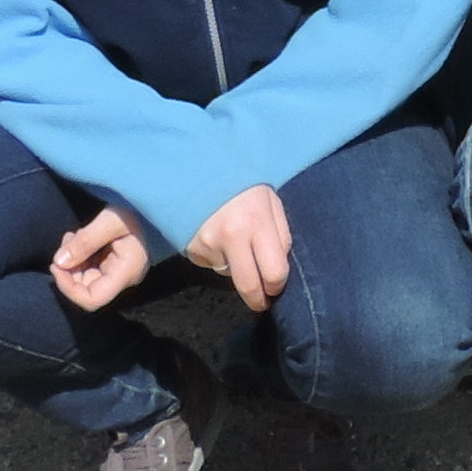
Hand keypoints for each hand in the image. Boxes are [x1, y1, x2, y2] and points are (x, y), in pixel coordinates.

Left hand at [50, 205, 156, 310]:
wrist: (150, 199)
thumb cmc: (135, 208)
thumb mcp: (109, 221)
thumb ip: (84, 242)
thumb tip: (59, 262)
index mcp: (127, 272)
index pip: (92, 299)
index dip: (69, 288)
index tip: (56, 265)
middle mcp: (123, 278)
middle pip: (86, 289)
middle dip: (69, 270)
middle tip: (65, 242)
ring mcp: (118, 271)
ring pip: (85, 278)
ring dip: (72, 261)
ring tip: (72, 236)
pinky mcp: (113, 263)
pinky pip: (90, 268)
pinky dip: (78, 256)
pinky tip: (78, 237)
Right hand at [185, 186, 294, 312]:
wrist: (198, 168)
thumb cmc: (242, 184)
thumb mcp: (270, 200)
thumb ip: (280, 233)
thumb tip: (280, 267)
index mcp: (257, 222)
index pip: (274, 272)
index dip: (277, 286)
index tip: (276, 288)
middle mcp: (231, 236)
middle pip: (248, 286)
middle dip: (257, 300)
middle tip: (261, 302)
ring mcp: (208, 243)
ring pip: (228, 274)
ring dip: (234, 267)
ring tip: (233, 240)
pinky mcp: (191, 248)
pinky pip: (209, 264)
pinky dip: (215, 256)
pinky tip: (215, 235)